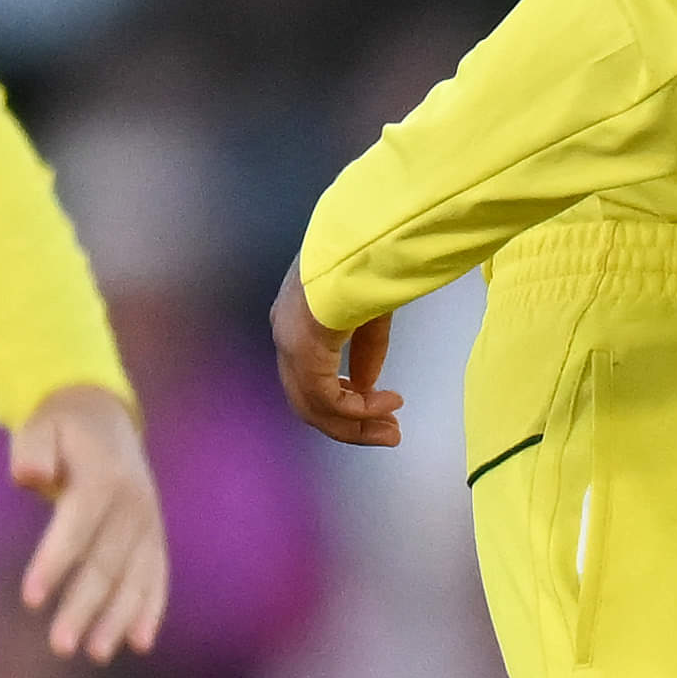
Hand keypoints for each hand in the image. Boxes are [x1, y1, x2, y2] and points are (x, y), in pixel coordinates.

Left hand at [6, 383, 170, 661]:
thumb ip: (32, 449)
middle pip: (106, 563)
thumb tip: (29, 475)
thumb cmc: (60, 429)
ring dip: (117, 618)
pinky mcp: (153, 538)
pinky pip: (156, 577)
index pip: (76, 528)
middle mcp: (133, 505)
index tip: (29, 599)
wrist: (104, 417)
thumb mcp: (40, 426)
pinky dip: (150, 609)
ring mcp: (148, 523)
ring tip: (95, 654)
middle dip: (83, 607)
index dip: (53, 563)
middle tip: (60, 646)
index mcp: (104, 479)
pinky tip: (139, 643)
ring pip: (134, 577)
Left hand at [273, 270, 401, 450]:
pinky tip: (386, 404)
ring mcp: (291, 347)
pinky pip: (329, 400)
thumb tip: (367, 386)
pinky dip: (359, 411)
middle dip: (350, 425)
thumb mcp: (369, 312)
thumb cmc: (365, 265)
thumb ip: (367, 351)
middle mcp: (285, 337)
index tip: (379, 408)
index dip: (343, 400)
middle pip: (308, 401)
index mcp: (295, 321)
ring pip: (315, 409)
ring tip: (391, 430)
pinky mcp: (305, 354)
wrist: (358, 243)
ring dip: (355, 426)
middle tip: (388, 434)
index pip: (308, 376)